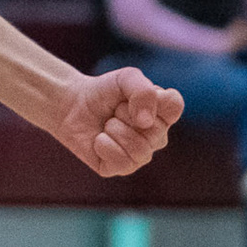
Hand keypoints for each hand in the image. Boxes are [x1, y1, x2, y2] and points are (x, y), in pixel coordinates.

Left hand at [50, 66, 182, 177]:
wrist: (72, 105)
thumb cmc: (103, 92)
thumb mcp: (124, 79)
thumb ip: (143, 91)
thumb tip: (145, 122)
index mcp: (163, 114)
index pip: (174, 105)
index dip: (151, 97)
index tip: (131, 95)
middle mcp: (157, 137)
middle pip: (155, 130)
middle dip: (125, 115)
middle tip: (114, 111)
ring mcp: (140, 155)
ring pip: (141, 150)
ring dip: (115, 131)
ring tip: (107, 124)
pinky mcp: (120, 168)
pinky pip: (122, 162)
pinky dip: (105, 145)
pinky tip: (99, 139)